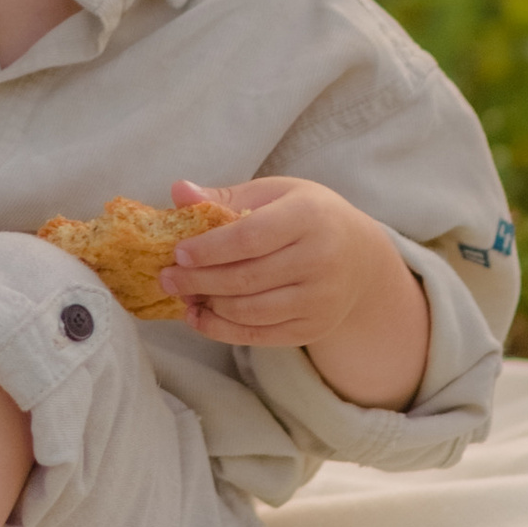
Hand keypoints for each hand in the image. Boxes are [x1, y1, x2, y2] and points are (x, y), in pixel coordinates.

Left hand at [157, 177, 431, 411]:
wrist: (360, 257)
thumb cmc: (307, 217)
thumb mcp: (275, 195)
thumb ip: (226, 198)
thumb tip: (179, 190)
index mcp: (309, 217)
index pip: (250, 238)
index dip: (209, 249)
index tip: (178, 252)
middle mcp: (321, 260)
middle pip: (247, 278)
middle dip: (200, 281)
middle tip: (167, 278)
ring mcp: (321, 299)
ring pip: (252, 311)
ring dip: (209, 307)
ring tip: (182, 296)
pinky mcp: (314, 328)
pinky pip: (261, 335)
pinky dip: (224, 330)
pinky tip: (201, 317)